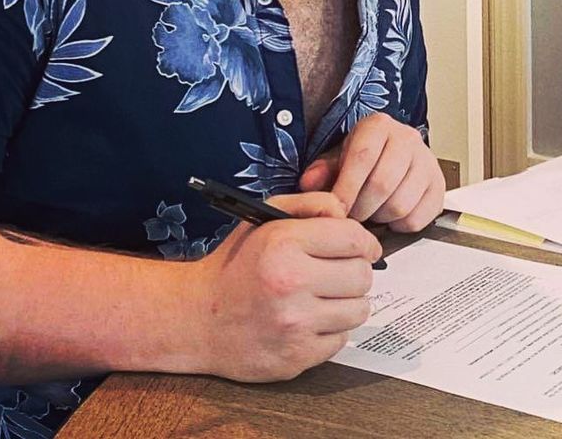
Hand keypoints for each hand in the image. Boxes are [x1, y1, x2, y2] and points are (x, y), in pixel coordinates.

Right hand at [191, 191, 380, 381]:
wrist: (196, 318)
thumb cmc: (236, 264)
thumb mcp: (266, 218)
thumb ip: (312, 204)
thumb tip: (347, 214)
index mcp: (284, 244)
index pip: (354, 239)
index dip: (366, 242)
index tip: (365, 248)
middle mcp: (291, 283)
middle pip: (362, 275)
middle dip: (357, 271)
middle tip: (339, 273)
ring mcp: (294, 325)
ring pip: (359, 309)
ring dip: (349, 302)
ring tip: (326, 297)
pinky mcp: (295, 357)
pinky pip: (341, 340)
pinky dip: (332, 330)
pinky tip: (311, 320)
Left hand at [299, 113, 444, 231]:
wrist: (393, 155)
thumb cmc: (364, 158)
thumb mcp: (338, 158)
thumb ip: (322, 171)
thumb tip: (308, 184)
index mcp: (379, 126)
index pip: (363, 158)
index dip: (346, 189)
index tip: (336, 210)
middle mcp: (408, 138)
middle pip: (383, 184)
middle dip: (361, 209)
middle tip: (352, 216)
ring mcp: (427, 161)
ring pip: (401, 204)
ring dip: (380, 218)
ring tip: (371, 213)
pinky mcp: (439, 186)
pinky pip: (418, 218)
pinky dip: (400, 225)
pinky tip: (390, 216)